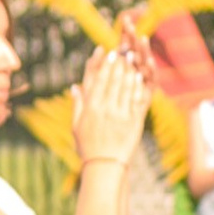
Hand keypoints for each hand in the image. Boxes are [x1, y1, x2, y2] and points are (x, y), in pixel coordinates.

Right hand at [71, 39, 147, 169]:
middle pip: (111, 79)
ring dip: (128, 69)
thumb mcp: (76, 127)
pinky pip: (135, 99)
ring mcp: (119, 115)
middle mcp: (104, 109)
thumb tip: (74, 87)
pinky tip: (138, 75)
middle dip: (116, 61)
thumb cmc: (88, 147)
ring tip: (131, 56)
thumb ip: (77, 105)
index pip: (95, 79)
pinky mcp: (132, 122)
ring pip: (124, 86)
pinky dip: (136, 85)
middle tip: (120, 48)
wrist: (105, 167)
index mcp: (90, 108)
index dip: (100, 63)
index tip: (104, 50)